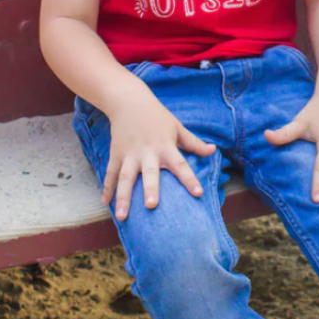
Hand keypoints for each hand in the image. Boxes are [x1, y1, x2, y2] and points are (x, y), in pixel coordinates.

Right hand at [103, 93, 214, 218]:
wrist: (129, 101)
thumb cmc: (157, 117)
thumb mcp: (178, 127)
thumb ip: (194, 143)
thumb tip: (213, 150)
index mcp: (165, 147)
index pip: (181, 165)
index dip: (190, 179)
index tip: (198, 193)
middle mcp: (147, 153)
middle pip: (149, 173)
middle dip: (150, 189)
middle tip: (152, 206)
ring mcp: (129, 154)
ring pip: (125, 178)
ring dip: (123, 197)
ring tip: (123, 217)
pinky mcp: (116, 154)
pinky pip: (110, 173)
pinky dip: (107, 188)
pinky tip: (105, 203)